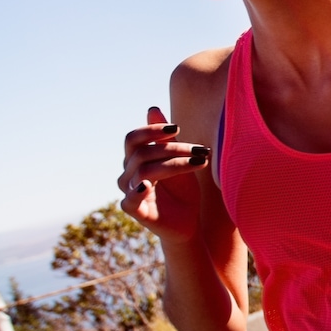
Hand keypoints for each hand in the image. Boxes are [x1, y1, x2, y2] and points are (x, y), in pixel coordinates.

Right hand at [118, 106, 209, 242]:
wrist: (188, 222)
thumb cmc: (181, 189)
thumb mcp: (177, 160)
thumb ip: (165, 138)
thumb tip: (152, 108)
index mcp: (135, 160)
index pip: (132, 139)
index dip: (151, 130)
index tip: (177, 128)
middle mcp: (128, 175)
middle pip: (143, 153)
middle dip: (173, 149)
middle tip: (201, 150)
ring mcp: (130, 193)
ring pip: (145, 171)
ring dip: (174, 164)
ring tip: (200, 162)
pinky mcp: (136, 212)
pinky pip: (129, 201)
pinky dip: (136, 192)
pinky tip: (147, 186)